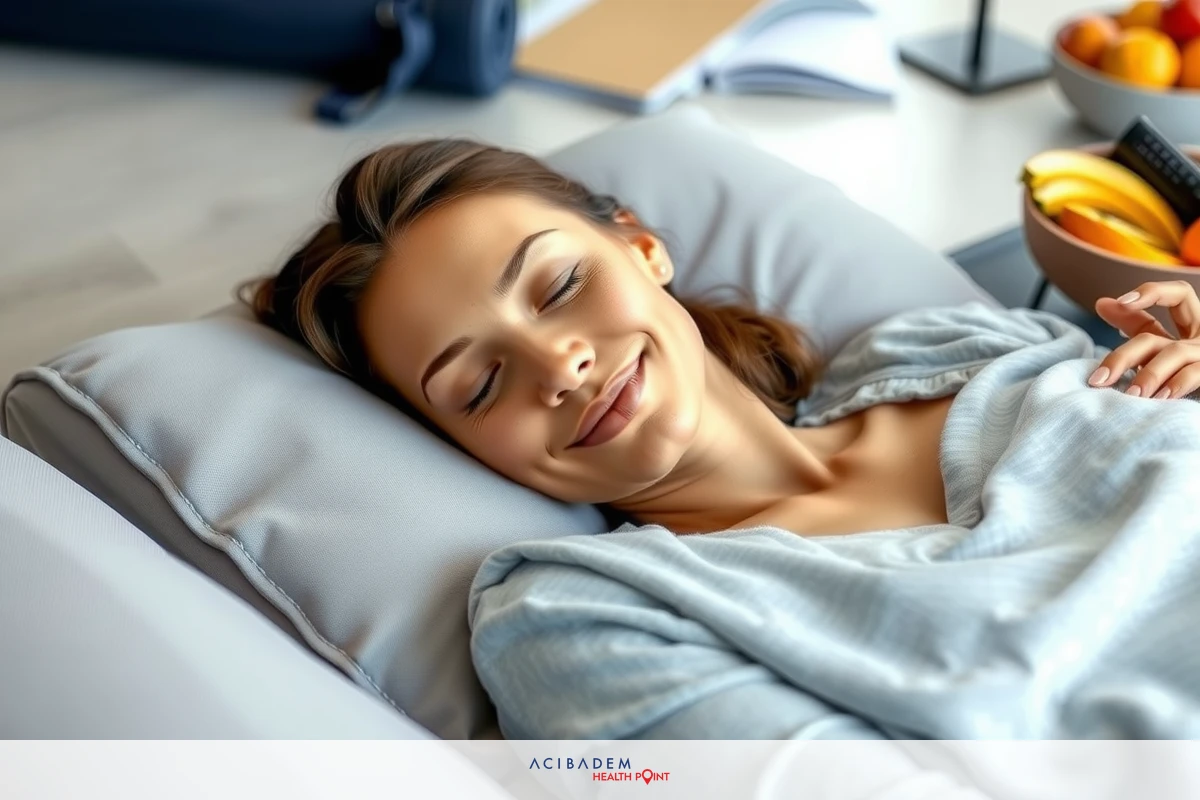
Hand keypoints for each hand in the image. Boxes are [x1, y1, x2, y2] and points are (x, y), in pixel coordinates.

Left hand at [1088, 280, 1199, 398]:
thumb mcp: (1160, 345)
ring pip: (1175, 354)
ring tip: (1131, 395)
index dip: (1152, 293)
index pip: (1178, 295)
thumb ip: (1136, 323)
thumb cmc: (1181, 372)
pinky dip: (1176, 384)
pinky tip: (1159, 398)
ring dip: (1149, 374)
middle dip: (1124, 356)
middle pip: (1157, 336)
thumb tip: (1102, 303)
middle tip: (1099, 379)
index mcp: (1192, 325)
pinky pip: (1195, 373)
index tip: (1122, 302)